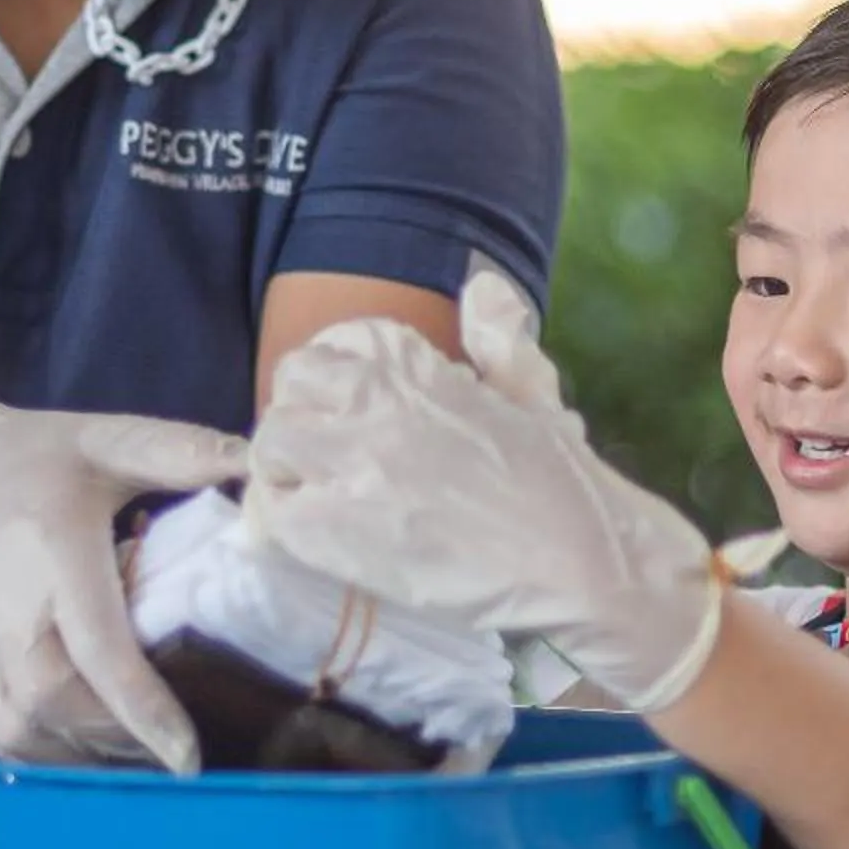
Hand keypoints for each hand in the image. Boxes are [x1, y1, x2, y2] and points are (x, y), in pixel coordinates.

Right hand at [0, 374, 244, 771]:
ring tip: (135, 750)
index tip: (188, 756)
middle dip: (121, 740)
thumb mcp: (101, 440)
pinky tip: (84, 744)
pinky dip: (45, 754)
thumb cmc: (21, 460)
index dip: (146, 709)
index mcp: (51, 556)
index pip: (100, 650)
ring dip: (84, 755)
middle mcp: (3, 613)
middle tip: (175, 749)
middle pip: (58, 706)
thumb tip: (258, 464)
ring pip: (23, 734)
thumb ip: (178, 452)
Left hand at [245, 271, 730, 713]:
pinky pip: (271, 510)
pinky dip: (279, 521)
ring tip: (315, 497)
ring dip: (285, 467)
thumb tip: (484, 286)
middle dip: (303, 412)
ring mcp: (353, 466)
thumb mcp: (533, 392)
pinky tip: (311, 536)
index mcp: (419, 369)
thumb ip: (500, 339)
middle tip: (326, 455)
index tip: (348, 407)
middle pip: (293, 382)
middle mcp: (377, 405)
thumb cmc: (562, 483)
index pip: (338, 343)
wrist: (578, 561)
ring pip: (272, 443)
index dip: (336, 376)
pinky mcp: (337, 531)